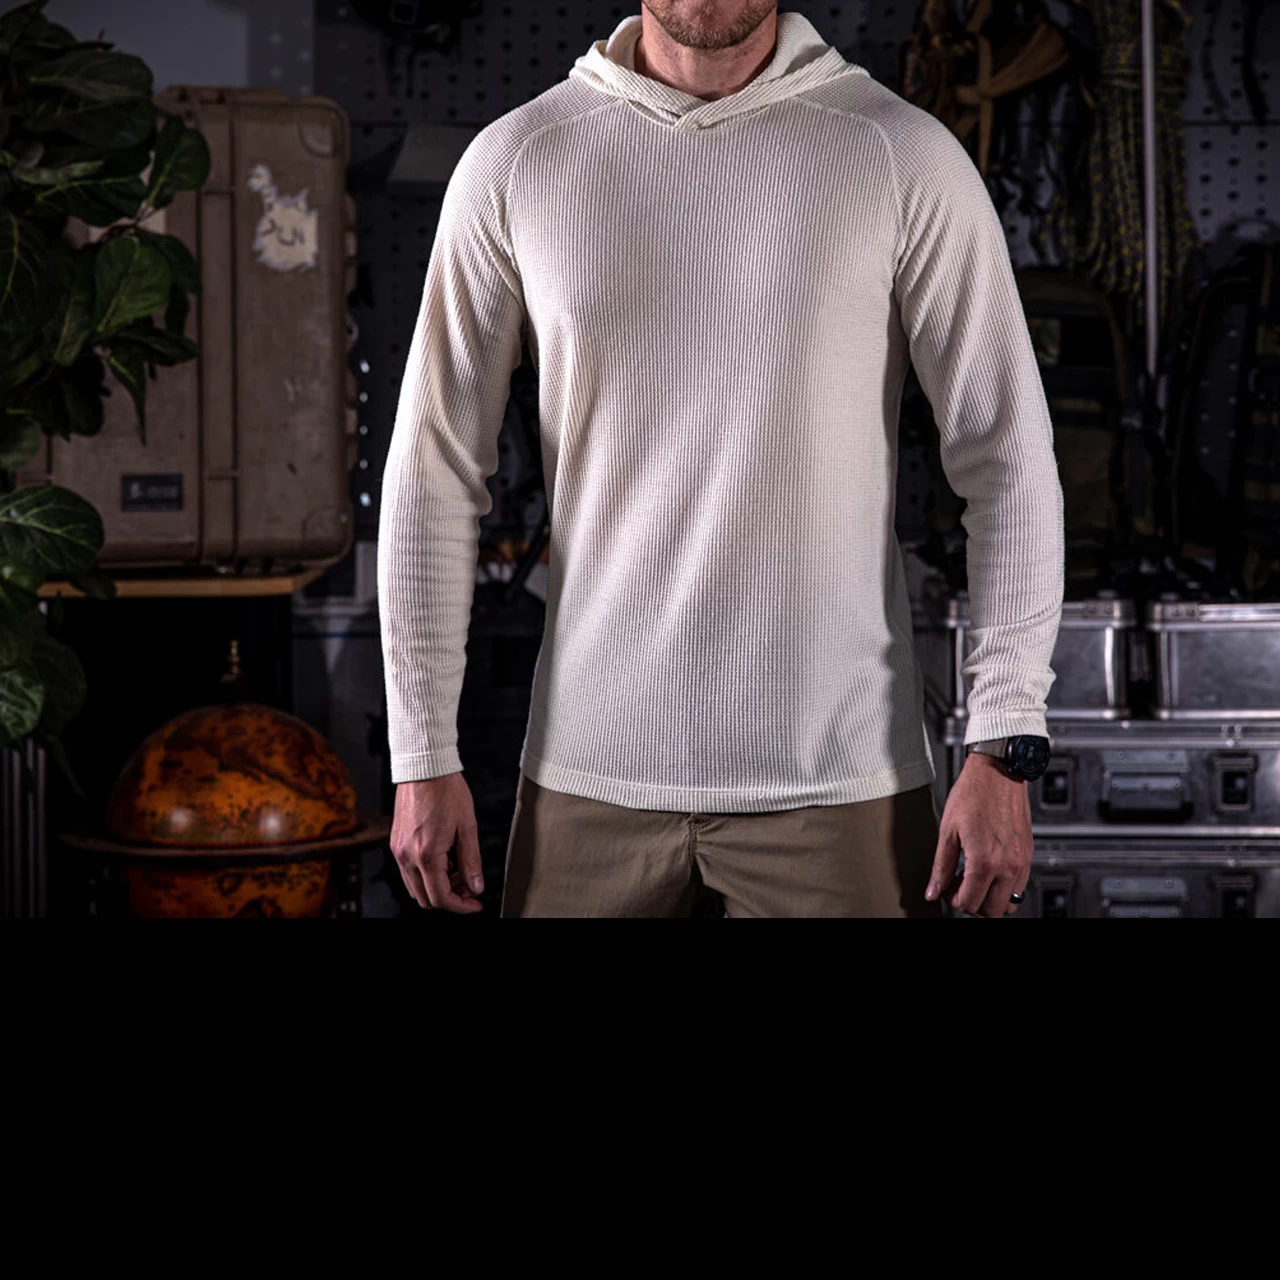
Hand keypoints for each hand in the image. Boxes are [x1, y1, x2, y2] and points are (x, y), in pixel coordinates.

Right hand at [390, 771, 485, 912]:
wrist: (424, 767)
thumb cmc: (446, 790)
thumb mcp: (468, 826)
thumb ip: (471, 861)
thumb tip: (476, 886)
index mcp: (427, 855)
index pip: (441, 898)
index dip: (461, 907)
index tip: (475, 903)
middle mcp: (407, 856)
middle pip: (425, 899)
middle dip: (450, 898)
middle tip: (469, 886)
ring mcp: (398, 850)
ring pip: (415, 888)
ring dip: (437, 887)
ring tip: (458, 870)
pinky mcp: (395, 843)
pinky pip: (408, 872)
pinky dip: (426, 874)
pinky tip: (443, 859)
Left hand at [925, 751, 1032, 917]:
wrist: (999, 772)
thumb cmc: (973, 793)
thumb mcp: (947, 831)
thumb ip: (940, 867)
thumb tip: (933, 891)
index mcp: (985, 861)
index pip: (969, 903)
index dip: (953, 899)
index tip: (947, 888)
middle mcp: (1008, 865)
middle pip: (992, 911)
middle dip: (972, 904)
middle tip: (959, 887)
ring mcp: (1021, 861)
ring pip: (1010, 903)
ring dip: (990, 899)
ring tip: (973, 880)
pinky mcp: (1028, 854)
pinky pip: (1020, 886)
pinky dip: (1004, 887)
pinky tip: (988, 869)